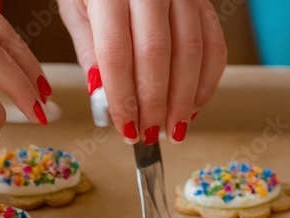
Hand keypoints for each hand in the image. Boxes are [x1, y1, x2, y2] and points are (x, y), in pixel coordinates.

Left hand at [59, 0, 226, 144]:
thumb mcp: (76, 7)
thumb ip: (90, 51)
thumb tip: (104, 101)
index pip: (117, 53)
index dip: (123, 97)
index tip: (125, 128)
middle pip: (157, 55)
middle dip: (154, 104)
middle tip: (149, 133)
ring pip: (190, 52)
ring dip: (184, 99)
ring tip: (174, 128)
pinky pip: (213, 43)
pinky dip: (206, 80)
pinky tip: (194, 104)